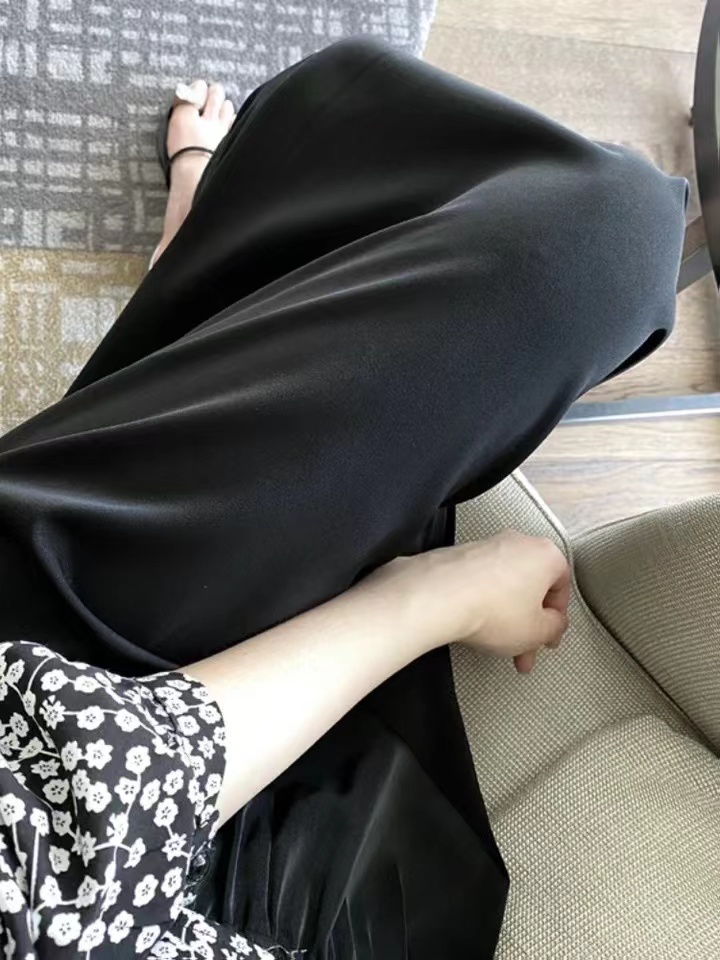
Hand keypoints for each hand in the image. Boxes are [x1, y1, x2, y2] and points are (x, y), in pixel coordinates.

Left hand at [366, 531, 569, 672]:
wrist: (439, 597)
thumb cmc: (489, 608)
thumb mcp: (538, 632)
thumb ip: (554, 628)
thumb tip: (553, 624)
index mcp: (545, 554)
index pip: (562, 586)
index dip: (557, 618)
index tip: (548, 635)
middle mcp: (517, 543)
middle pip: (531, 588)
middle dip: (529, 623)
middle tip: (524, 648)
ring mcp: (487, 546)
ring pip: (506, 587)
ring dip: (505, 617)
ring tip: (496, 644)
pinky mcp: (461, 555)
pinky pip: (481, 582)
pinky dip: (483, 603)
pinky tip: (475, 625)